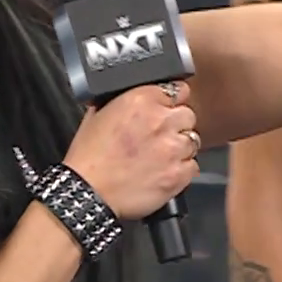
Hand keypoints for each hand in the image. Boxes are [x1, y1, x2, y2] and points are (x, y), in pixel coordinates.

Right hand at [63, 83, 199, 219]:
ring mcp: (173, 148)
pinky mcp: (179, 174)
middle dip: (176, 124)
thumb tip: (133, 98)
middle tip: (159, 137)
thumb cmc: (89, 157)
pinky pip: (192, 166)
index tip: (168, 108)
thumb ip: (121, 102)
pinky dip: (181, 169)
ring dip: (179, 147)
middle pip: (188, 115)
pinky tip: (163, 172)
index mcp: (141, 100)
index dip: (172, 100)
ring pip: (192, 141)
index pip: (178, 89)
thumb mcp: (97, 115)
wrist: (88, 192)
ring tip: (159, 157)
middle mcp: (162, 121)